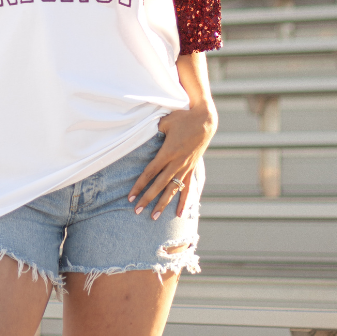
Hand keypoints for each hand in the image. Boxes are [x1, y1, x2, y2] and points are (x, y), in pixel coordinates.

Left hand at [128, 103, 217, 219]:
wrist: (206, 121)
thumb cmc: (183, 118)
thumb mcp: (165, 121)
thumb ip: (153, 130)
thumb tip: (141, 133)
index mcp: (167, 152)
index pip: (150, 173)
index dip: (139, 185)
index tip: (130, 197)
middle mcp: (176, 163)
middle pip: (159, 185)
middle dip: (147, 199)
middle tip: (137, 211)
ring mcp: (185, 167)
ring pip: (172, 190)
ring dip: (163, 204)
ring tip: (154, 217)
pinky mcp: (192, 168)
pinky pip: (187, 187)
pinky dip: (184, 201)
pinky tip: (180, 214)